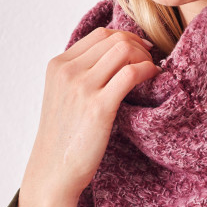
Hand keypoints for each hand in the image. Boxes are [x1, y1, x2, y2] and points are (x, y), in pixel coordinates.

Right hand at [17, 28, 160, 206]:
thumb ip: (80, 74)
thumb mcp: (63, 96)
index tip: (140, 49)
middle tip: (151, 61)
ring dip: (144, 57)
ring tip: (151, 72)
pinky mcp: (98, 106)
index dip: (126, 37)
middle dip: (139, 45)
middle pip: (114, 39)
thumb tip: (115, 57)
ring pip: (124, 50)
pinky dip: (148, 71)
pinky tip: (153, 80)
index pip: (99, 34)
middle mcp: (67, 71)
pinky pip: (131, 73)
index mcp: (58, 65)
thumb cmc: (64, 138)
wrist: (53, 172)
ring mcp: (81, 87)